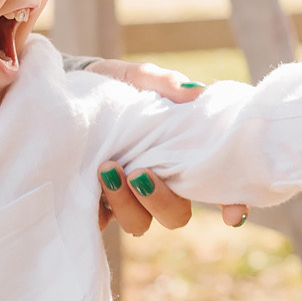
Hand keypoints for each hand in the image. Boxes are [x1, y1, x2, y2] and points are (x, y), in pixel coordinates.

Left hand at [83, 59, 248, 232]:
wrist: (69, 94)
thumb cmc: (115, 87)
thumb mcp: (139, 77)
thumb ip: (164, 82)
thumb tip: (194, 91)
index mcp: (181, 158)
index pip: (217, 188)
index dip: (232, 205)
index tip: (232, 215)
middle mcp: (159, 185)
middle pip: (176, 215)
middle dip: (161, 201)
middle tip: (139, 172)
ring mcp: (127, 200)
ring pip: (139, 223)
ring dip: (127, 202)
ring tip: (107, 168)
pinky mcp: (95, 206)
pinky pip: (103, 222)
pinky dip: (101, 206)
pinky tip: (91, 179)